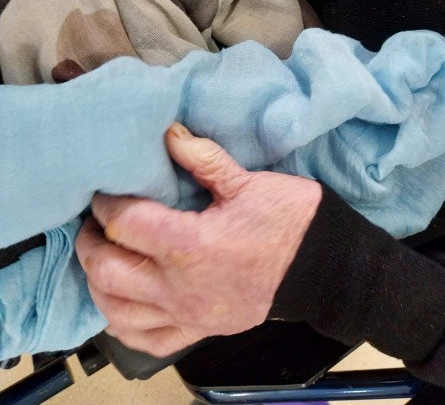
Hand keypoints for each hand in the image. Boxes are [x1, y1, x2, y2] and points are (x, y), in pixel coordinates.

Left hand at [76, 123, 320, 356]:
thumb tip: (168, 133)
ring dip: (99, 283)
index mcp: (192, 245)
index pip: (125, 223)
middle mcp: (181, 287)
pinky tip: (122, 300)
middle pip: (108, 270)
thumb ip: (202, 158)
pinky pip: (145, 341)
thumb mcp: (248, 181)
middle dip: (91, 242)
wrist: (323, 267)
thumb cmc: (290, 221)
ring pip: (117, 311)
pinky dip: (122, 322)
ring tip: (104, 256)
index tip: (106, 190)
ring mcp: (188, 315)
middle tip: (95, 221)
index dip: (107, 203)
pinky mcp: (198, 331)